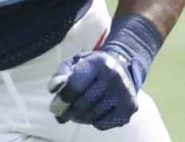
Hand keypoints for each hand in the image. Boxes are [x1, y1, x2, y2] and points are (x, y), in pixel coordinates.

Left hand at [48, 14, 162, 129]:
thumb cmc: (93, 66)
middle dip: (68, 112)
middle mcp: (114, 77)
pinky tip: (92, 113)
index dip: (62, 99)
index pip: (75, 86)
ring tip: (76, 113)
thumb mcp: (76, 62)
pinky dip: (93, 122)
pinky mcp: (129, 108)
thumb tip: (54, 89)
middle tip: (61, 115)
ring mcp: (124, 93)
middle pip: (83, 104)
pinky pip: (102, 124)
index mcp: (99, 62)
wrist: (123, 67)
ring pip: (92, 116)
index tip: (55, 106)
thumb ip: (61, 73)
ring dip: (79, 118)